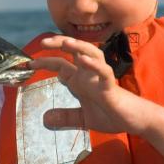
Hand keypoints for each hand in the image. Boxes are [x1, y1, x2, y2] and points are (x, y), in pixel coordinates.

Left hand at [29, 35, 151, 134]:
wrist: (134, 121)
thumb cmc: (111, 114)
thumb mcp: (82, 118)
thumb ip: (65, 117)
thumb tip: (45, 119)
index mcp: (81, 79)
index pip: (60, 64)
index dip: (45, 61)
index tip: (29, 64)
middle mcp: (89, 74)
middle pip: (74, 50)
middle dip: (59, 43)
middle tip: (42, 43)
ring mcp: (100, 77)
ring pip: (91, 53)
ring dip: (78, 46)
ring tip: (65, 42)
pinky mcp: (111, 86)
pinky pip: (103, 72)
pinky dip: (94, 65)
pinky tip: (83, 61)